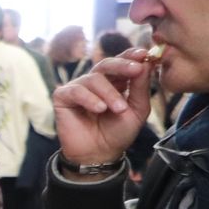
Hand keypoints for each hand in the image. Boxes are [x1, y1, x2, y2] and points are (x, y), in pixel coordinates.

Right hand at [53, 47, 153, 167]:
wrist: (99, 154)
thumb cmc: (118, 133)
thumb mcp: (137, 110)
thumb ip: (141, 87)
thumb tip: (146, 64)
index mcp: (116, 81)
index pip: (122, 61)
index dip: (131, 55)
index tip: (144, 54)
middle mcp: (96, 82)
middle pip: (106, 63)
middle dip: (122, 65)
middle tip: (135, 69)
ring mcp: (79, 88)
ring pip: (93, 79)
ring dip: (109, 93)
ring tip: (118, 109)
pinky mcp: (63, 97)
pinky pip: (75, 90)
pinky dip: (89, 99)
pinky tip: (99, 109)